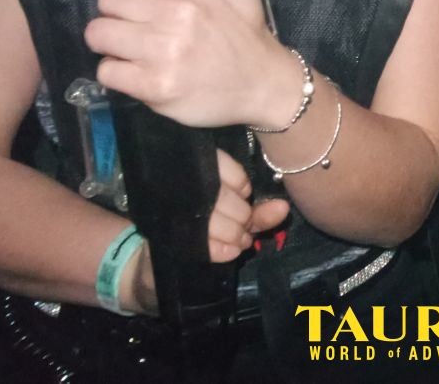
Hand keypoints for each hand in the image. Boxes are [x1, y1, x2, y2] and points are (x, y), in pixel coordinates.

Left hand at [86, 0, 292, 128]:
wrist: (263, 83)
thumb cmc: (245, 28)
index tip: (143, 1)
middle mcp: (177, 11)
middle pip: (107, 0)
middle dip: (117, 12)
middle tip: (137, 25)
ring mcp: (164, 50)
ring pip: (98, 34)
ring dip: (111, 42)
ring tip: (133, 48)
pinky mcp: (154, 85)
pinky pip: (106, 71)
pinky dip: (117, 72)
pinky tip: (138, 71)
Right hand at [125, 148, 289, 314]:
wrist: (154, 266)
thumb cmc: (201, 232)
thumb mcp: (231, 219)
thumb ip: (258, 214)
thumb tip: (284, 208)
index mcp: (195, 172)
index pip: (230, 172)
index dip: (242, 188)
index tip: (242, 196)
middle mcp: (180, 188)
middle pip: (227, 199)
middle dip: (242, 218)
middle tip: (242, 228)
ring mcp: (170, 213)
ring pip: (218, 221)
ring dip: (235, 236)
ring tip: (237, 241)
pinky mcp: (165, 240)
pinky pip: (208, 245)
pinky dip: (224, 250)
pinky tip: (228, 251)